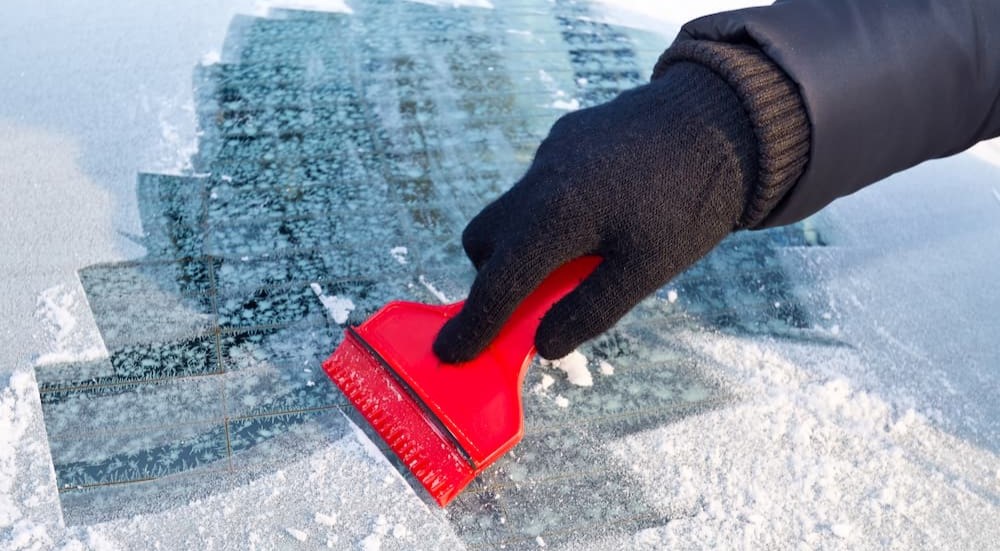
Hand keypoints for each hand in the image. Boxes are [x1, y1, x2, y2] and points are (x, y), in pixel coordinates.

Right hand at [433, 61, 757, 362]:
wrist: (725, 116)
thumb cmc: (692, 200)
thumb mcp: (647, 269)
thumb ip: (590, 310)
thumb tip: (543, 346)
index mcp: (556, 216)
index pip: (498, 283)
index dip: (474, 325)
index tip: (451, 353)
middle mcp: (540, 179)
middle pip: (484, 241)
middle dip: (494, 277)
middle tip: (534, 301)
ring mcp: (551, 153)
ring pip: (511, 210)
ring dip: (526, 244)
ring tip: (583, 256)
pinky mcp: (567, 137)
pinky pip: (539, 185)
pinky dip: (551, 213)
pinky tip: (602, 214)